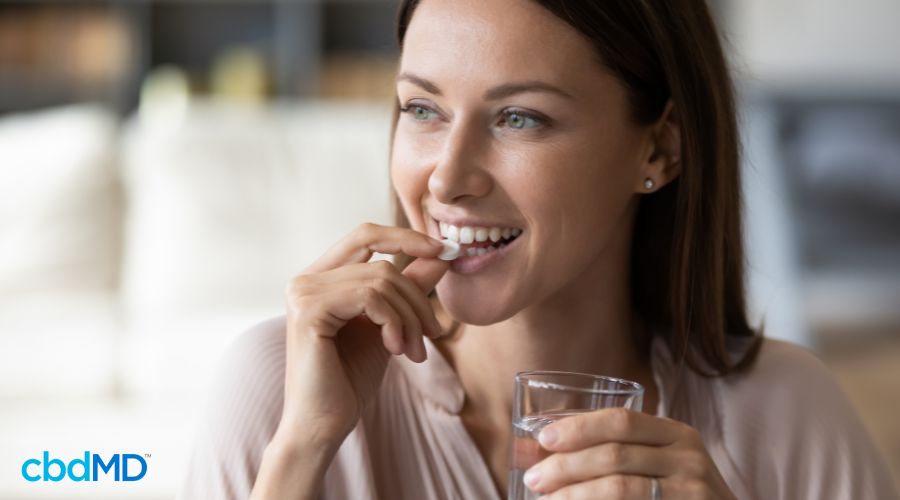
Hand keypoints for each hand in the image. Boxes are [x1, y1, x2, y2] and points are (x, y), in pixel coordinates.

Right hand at [275, 223, 449, 448]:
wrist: (324, 424)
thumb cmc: (350, 378)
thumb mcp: (389, 324)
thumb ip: (408, 288)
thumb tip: (440, 255)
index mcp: (320, 277)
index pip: (366, 235)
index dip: (406, 236)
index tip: (445, 251)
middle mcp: (305, 279)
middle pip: (380, 260)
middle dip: (416, 295)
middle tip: (434, 333)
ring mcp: (303, 292)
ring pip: (381, 280)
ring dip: (409, 317)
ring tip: (414, 350)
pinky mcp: (309, 310)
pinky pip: (370, 297)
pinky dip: (394, 322)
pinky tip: (396, 349)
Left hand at [522, 408, 736, 499]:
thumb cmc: (676, 495)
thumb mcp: (655, 464)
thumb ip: (605, 453)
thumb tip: (527, 449)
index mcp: (676, 434)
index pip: (622, 420)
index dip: (579, 427)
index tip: (543, 438)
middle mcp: (688, 459)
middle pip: (615, 454)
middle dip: (567, 466)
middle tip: (534, 479)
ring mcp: (692, 492)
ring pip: (621, 488)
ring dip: (575, 495)